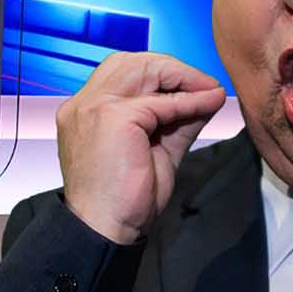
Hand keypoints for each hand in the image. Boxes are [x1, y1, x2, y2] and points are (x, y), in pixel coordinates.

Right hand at [56, 52, 226, 243]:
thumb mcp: (158, 148)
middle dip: (174, 69)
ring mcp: (94, 107)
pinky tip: (209, 105)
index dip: (163, 73)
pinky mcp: (113, 117)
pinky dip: (190, 101)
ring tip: (208, 91)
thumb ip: (178, 119)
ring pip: (144, 69)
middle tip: (207, 85)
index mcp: (86, 109)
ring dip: (182, 77)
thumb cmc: (126, 198)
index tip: (197, 87)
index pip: (124, 71)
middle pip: (133, 61)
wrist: (106, 230)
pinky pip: (162, 101)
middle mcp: (83, 103)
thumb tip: (208, 96)